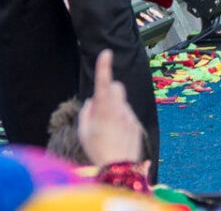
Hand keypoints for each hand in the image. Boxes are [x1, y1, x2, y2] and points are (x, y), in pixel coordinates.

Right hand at [78, 49, 146, 168]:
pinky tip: (118, 137)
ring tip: (109, 130)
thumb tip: (92, 102)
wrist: (118, 169)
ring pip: (123, 103)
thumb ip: (86, 112)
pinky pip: (128, 117)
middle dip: (111, 90)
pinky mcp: (137, 125)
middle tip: (103, 106)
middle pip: (117, 86)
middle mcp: (118, 109)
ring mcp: (129, 116)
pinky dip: (123, 122)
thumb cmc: (97, 150)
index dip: (104, 66)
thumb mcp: (83, 132)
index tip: (106, 53)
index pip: (103, 82)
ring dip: (116, 109)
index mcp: (103, 109)